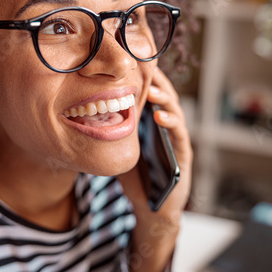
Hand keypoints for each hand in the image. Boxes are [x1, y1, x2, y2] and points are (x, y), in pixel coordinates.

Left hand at [119, 67, 191, 221]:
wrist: (151, 208)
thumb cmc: (136, 178)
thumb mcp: (121, 149)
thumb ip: (113, 131)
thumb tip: (87, 112)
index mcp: (152, 124)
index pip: (150, 95)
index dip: (144, 78)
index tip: (131, 63)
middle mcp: (167, 127)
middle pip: (164, 97)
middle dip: (156, 82)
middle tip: (144, 68)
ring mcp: (177, 140)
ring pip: (174, 111)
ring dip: (164, 99)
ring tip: (151, 90)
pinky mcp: (184, 155)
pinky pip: (180, 135)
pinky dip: (170, 123)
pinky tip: (158, 117)